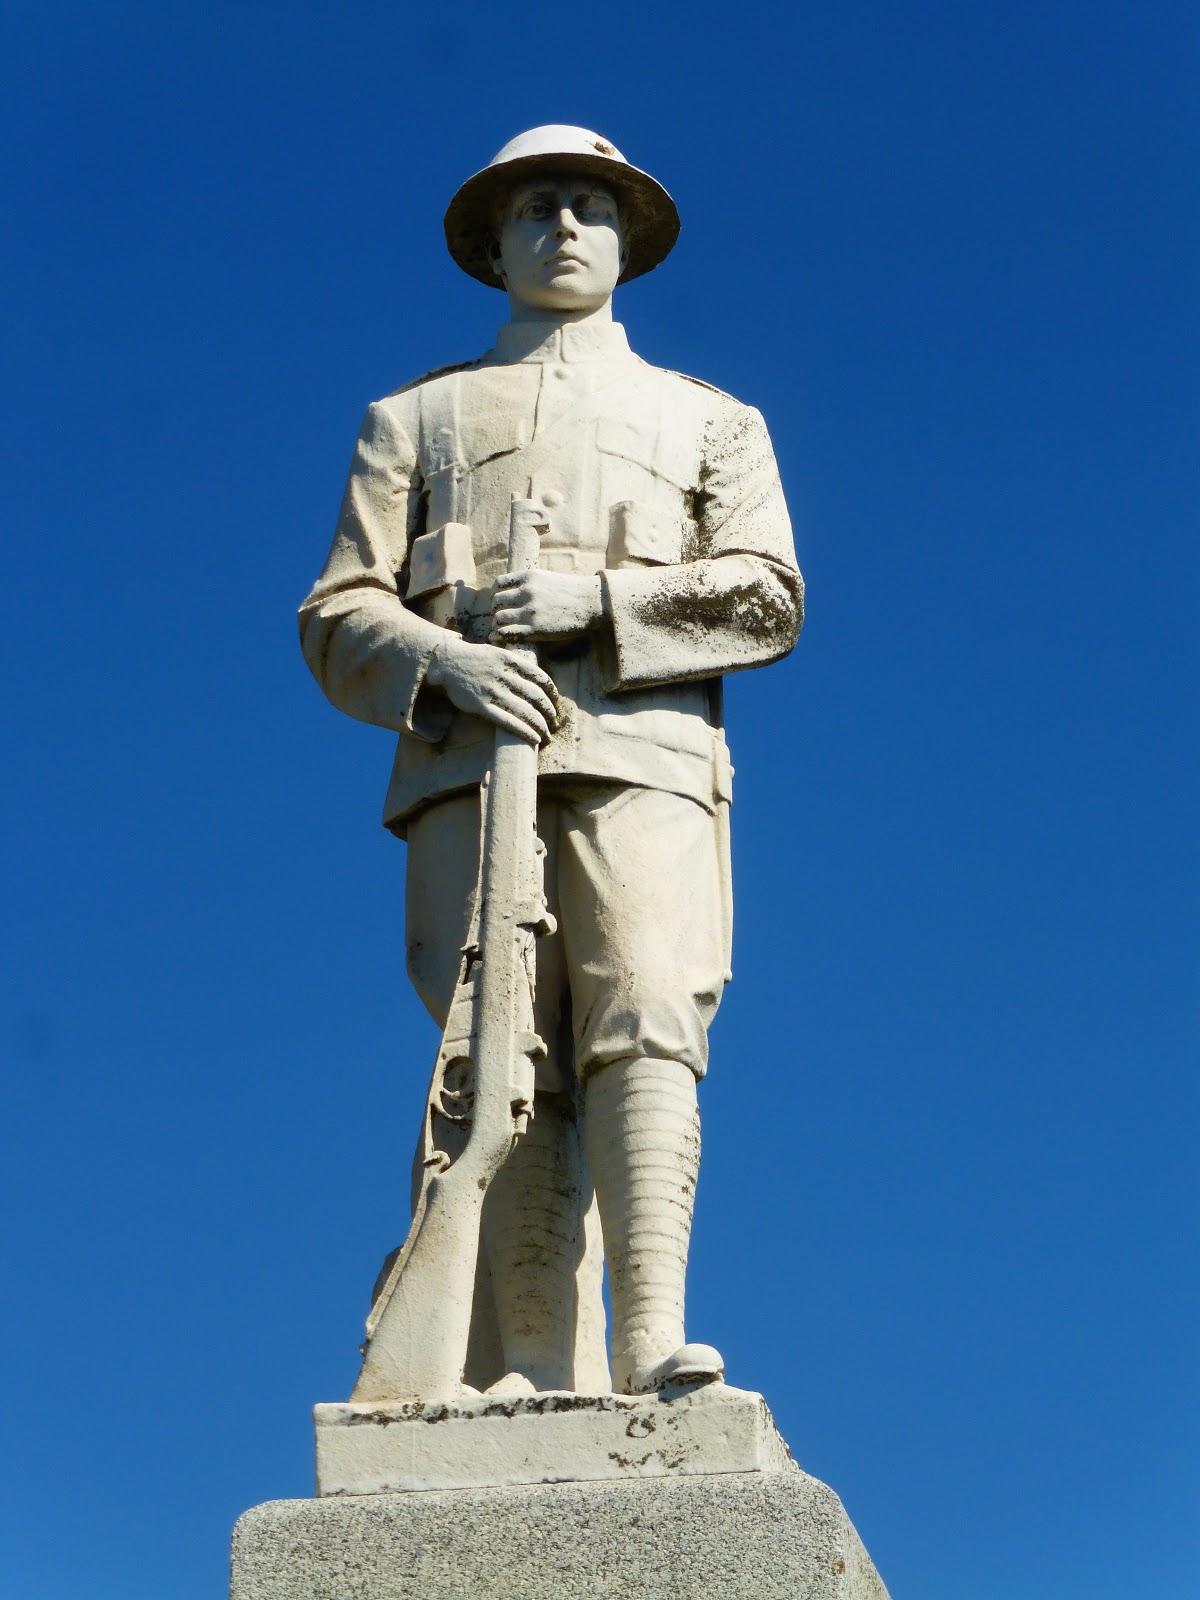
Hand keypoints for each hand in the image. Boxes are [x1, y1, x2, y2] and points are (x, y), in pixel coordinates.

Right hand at [425, 634, 559, 744]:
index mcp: (511, 661)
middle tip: (554, 723)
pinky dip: (524, 732)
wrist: (446, 662)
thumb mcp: (497, 652)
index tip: (556, 702)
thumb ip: (516, 664)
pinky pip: (508, 722)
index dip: (552, 693)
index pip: (541, 678)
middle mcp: (504, 676)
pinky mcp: (481, 707)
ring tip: (548, 735)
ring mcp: (493, 692)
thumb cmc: (474, 659)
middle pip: (536, 697)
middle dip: (550, 713)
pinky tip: (535, 739)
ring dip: (541, 726)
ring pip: (525, 712)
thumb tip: (537, 679)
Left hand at [492, 569, 603, 641]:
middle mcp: (527, 592)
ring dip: (499, 625)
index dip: (497, 594)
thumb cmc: (573, 592)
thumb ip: (531, 584)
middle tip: (503, 618)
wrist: (593, 603)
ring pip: (499, 618)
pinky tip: (500, 638)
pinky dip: (500, 636)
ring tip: (504, 629)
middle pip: (496, 602)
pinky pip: (507, 632)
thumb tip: (515, 593)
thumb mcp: (548, 579)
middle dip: (497, 610)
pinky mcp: (535, 629)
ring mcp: (530, 611)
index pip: (499, 584)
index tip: (502, 602)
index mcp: (529, 577)